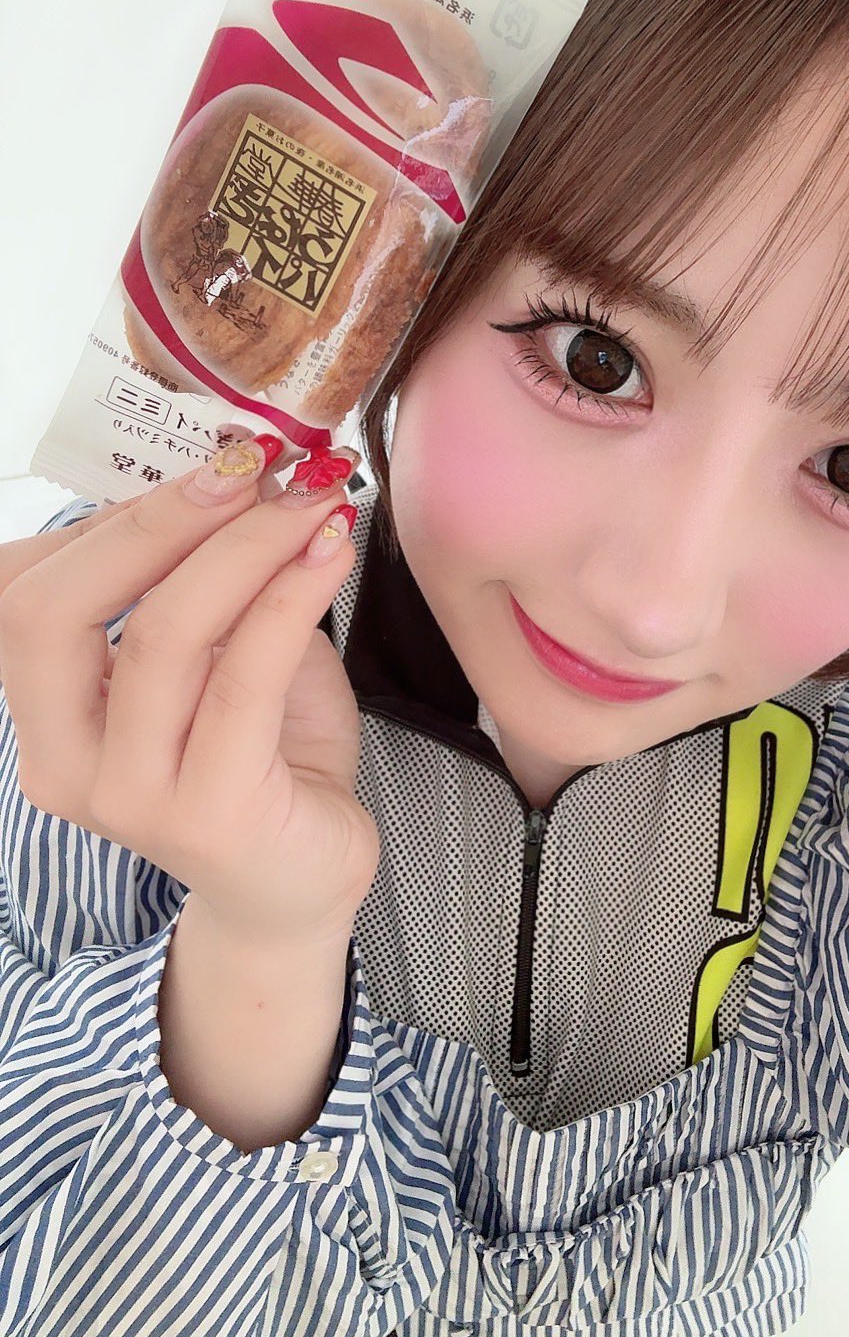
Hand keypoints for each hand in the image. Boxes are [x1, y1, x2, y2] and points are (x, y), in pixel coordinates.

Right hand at [0, 436, 378, 948]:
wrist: (301, 880)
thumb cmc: (260, 757)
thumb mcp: (217, 657)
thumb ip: (202, 586)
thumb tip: (239, 472)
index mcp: (46, 716)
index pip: (26, 593)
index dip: (109, 515)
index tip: (207, 456)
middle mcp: (65, 762)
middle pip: (53, 610)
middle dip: (157, 518)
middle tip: (251, 465)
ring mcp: (128, 798)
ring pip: (161, 636)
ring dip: (244, 547)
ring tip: (312, 499)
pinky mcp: (209, 815)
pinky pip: (243, 678)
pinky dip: (290, 597)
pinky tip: (331, 551)